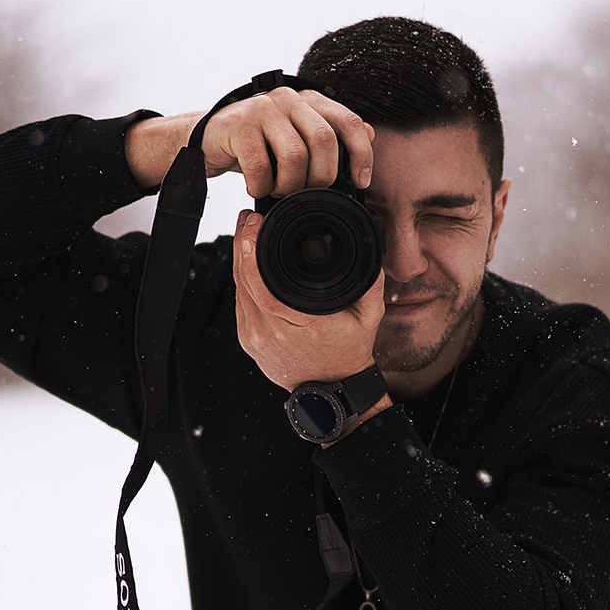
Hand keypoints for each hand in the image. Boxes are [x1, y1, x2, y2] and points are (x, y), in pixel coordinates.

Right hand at [201, 87, 373, 198]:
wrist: (207, 140)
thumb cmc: (256, 144)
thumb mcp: (296, 140)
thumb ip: (330, 135)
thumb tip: (370, 133)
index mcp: (309, 101)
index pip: (349, 122)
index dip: (361, 154)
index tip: (360, 181)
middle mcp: (289, 98)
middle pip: (325, 141)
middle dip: (321, 177)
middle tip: (307, 192)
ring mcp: (263, 108)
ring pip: (295, 156)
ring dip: (289, 186)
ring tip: (278, 190)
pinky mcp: (238, 125)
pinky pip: (261, 167)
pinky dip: (261, 187)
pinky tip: (257, 186)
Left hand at [232, 208, 384, 390]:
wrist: (331, 390)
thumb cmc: (349, 352)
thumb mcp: (370, 317)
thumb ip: (370, 282)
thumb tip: (371, 248)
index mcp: (302, 324)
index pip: (264, 284)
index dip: (252, 252)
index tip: (255, 226)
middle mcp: (272, 333)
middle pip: (245, 281)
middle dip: (243, 244)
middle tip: (249, 220)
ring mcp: (256, 339)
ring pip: (238, 290)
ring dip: (239, 258)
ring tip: (247, 233)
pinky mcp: (248, 341)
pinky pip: (239, 303)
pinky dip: (242, 279)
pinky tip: (247, 262)